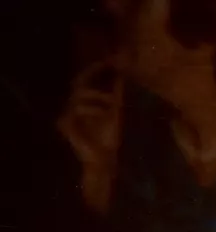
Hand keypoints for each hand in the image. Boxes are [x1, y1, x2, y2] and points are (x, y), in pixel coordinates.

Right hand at [57, 61, 123, 210]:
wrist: (104, 160)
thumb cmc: (110, 138)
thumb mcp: (116, 113)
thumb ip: (117, 96)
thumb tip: (122, 77)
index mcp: (85, 102)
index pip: (86, 80)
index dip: (95, 68)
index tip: (110, 60)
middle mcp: (74, 105)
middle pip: (78, 82)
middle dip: (92, 72)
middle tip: (107, 67)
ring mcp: (67, 114)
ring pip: (79, 95)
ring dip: (99, 96)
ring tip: (113, 102)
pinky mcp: (65, 123)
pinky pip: (77, 109)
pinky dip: (94, 109)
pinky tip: (107, 114)